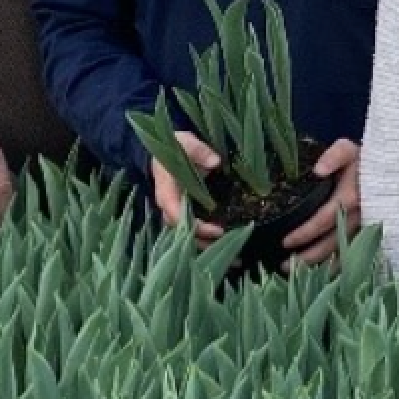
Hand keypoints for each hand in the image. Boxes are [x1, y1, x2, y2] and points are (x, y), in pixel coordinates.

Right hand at [150, 127, 224, 242]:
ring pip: (187, 236)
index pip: (175, 214)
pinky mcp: (184, 213)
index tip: (217, 230)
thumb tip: (216, 162)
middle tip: (230, 249)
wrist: (166, 150)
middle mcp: (168, 206)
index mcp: (166, 191)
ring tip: (233, 256)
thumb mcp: (185, 141)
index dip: (195, 225)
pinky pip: (192, 231)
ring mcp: (176, 212)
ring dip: (206, 246)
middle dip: (204, 243)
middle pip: (182, 232)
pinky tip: (227, 249)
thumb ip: (199, 150)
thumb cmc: (175, 146)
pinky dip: (206, 240)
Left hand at [282, 138, 360, 265]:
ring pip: (344, 252)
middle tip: (284, 266)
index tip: (286, 242)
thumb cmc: (363, 159)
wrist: (392, 169)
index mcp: (351, 196)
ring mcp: (367, 227)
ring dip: (322, 266)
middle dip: (308, 257)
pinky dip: (341, 268)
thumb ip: (334, 155)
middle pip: (332, 242)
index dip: (305, 233)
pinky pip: (356, 255)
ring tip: (299, 275)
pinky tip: (324, 276)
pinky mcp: (372, 234)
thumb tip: (318, 170)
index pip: (324, 219)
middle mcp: (360, 216)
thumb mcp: (349, 149)